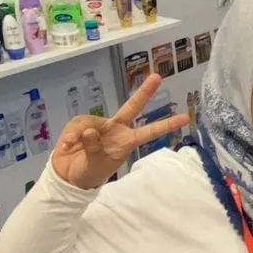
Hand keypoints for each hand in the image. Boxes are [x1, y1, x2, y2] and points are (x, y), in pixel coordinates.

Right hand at [51, 74, 189, 189]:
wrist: (68, 175)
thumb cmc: (89, 172)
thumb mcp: (94, 165)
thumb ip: (94, 149)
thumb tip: (90, 130)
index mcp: (126, 142)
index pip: (149, 132)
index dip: (166, 125)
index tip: (186, 117)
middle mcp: (115, 129)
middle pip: (131, 108)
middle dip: (144, 92)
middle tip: (157, 77)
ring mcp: (99, 125)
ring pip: (92, 121)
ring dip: (79, 135)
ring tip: (71, 148)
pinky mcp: (80, 124)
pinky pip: (76, 125)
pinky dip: (70, 136)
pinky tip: (66, 146)